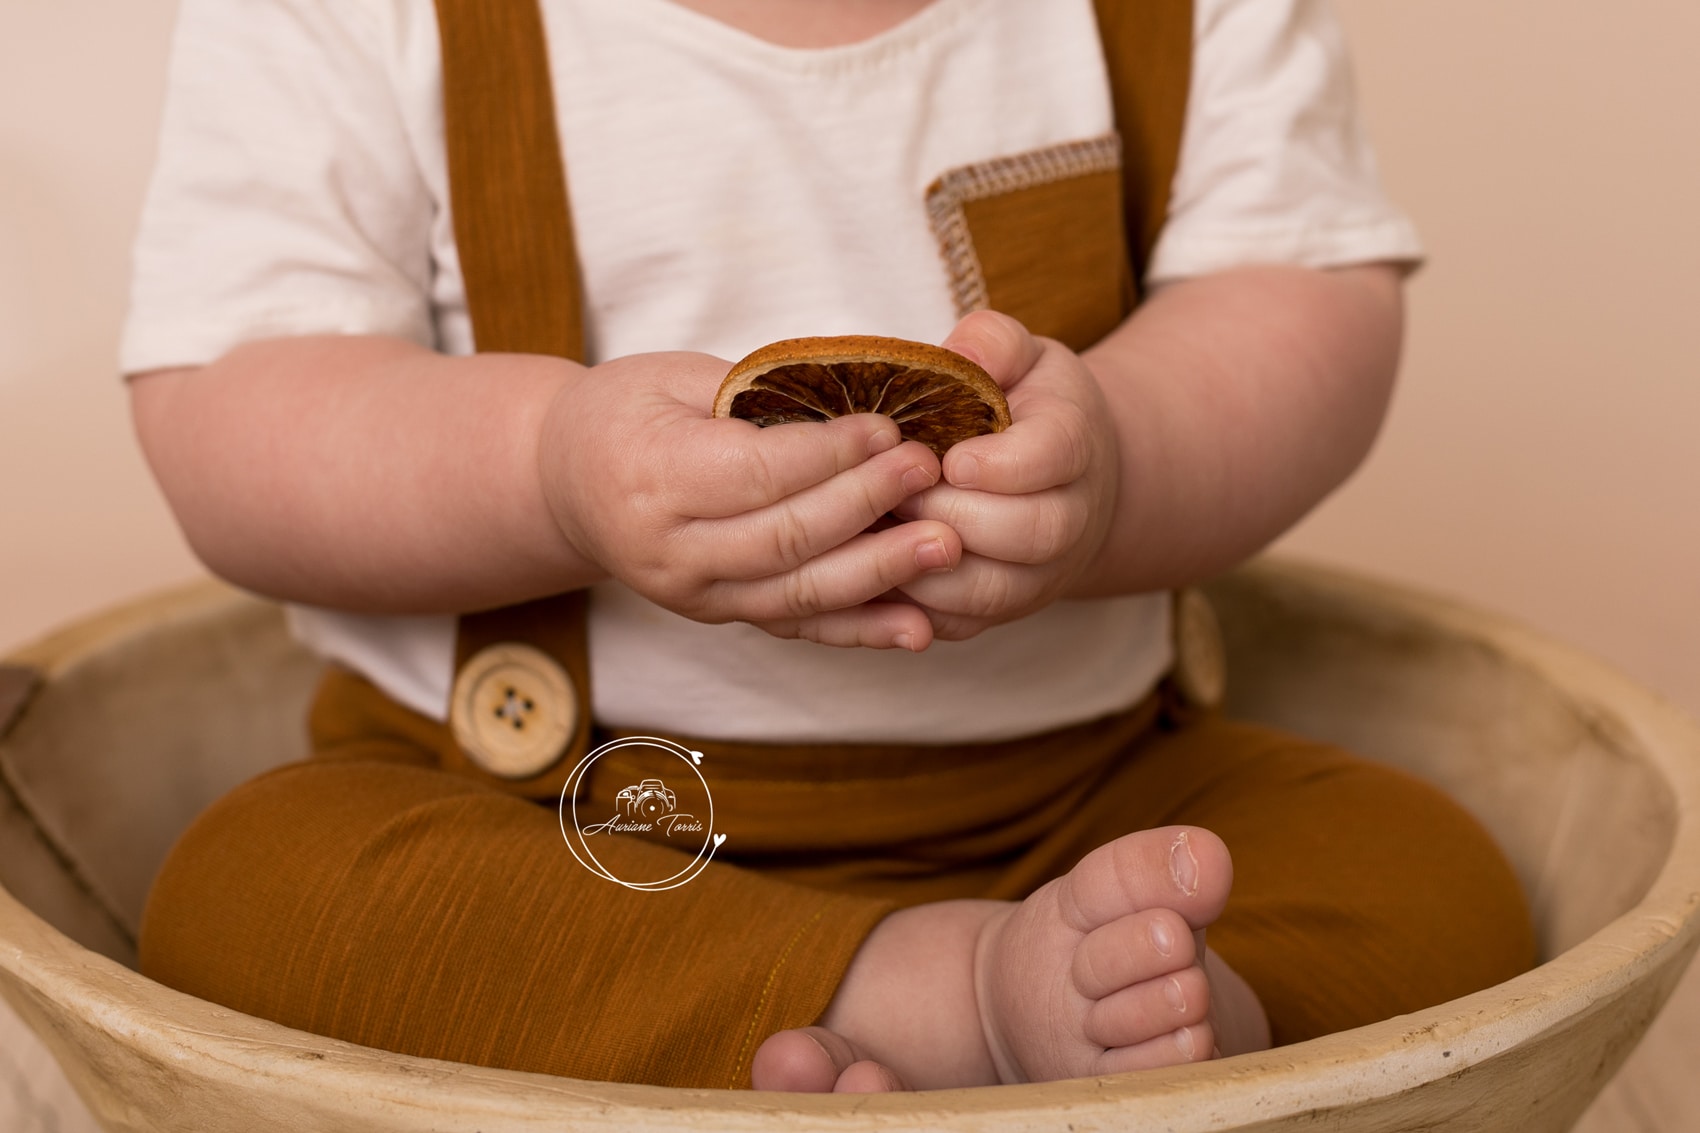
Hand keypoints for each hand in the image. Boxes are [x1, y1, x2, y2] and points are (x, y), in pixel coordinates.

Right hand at [538, 351, 960, 649]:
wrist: (567, 484)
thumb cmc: (627, 413)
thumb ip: (757, 394)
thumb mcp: (674, 378)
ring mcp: (696, 597)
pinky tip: (918, 628)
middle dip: (867, 504)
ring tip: (945, 546)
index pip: (757, 472)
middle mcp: (670, 551)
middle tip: (929, 471)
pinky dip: (862, 632)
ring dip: (879, 573)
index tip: (890, 425)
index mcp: (651, 476)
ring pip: (798, 594)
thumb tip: (859, 402)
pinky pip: (799, 630)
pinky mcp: (722, 618)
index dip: (831, 453)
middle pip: (785, 537)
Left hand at [891, 312, 1119, 640]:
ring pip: (987, 590)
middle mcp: (1069, 520)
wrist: (1064, 482)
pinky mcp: (997, 613)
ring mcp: (1036, 576)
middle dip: (950, 512)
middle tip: (893, 491)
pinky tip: (864, 568)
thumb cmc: (1026, 407)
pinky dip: (906, 605)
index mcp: (1075, 444)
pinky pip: (954, 625)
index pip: (1052, 458)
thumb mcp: (1019, 356)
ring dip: (921, 563)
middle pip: (1025, 533)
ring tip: (871, 527)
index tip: (951, 456)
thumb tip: (959, 355)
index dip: (1001, 463)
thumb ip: (992, 343)